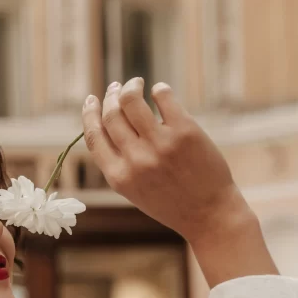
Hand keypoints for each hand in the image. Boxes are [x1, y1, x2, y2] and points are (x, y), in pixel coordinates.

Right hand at [82, 78, 276, 286]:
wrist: (208, 214)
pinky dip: (158, 90)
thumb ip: (119, 161)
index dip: (89, 114)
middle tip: (116, 88)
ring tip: (136, 83)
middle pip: (111, 115)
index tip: (91, 100)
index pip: (94, 136)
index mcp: (119, 177)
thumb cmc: (171, 202)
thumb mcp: (134, 190)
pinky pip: (163, 97)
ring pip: (132, 101)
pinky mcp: (185, 132)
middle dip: (110, 96)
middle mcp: (136, 160)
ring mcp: (160, 144)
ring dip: (131, 86)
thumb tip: (110, 120)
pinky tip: (159, 91)